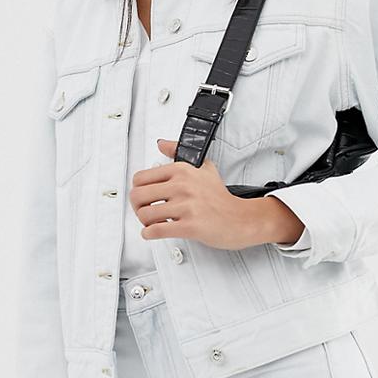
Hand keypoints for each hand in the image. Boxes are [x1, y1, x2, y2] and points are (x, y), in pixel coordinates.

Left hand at [129, 139, 260, 250]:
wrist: (242, 218)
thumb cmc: (220, 196)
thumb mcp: (203, 166)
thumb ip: (179, 152)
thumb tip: (161, 144)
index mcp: (181, 170)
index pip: (141, 178)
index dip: (137, 189)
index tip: (143, 196)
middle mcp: (182, 186)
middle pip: (138, 195)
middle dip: (136, 206)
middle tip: (143, 211)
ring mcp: (186, 206)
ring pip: (145, 214)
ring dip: (143, 221)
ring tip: (151, 222)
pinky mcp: (190, 226)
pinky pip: (157, 230)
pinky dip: (149, 234)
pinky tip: (152, 232)